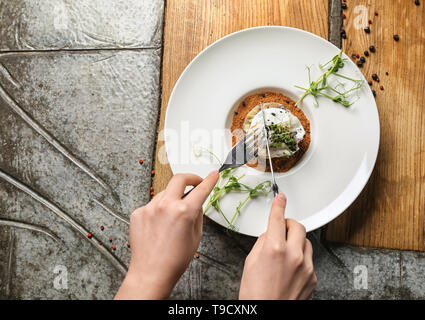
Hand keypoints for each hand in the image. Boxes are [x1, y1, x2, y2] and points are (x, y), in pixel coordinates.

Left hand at [115, 171, 218, 299]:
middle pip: (179, 179)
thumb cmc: (174, 260)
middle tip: (195, 182)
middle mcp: (165, 205)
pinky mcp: (138, 213)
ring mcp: (149, 208)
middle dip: (190, 178)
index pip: (201, 189)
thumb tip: (196, 202)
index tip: (213, 175)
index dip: (209, 180)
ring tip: (174, 215)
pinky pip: (152, 204)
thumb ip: (197, 214)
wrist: (151, 273)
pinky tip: (160, 225)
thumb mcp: (195, 236)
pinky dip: (158, 210)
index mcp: (184, 211)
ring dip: (173, 197)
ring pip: (164, 192)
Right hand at [239, 193, 316, 299]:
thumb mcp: (250, 262)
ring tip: (285, 251)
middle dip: (289, 224)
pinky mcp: (312, 278)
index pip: (278, 219)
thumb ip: (262, 244)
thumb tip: (269, 234)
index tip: (281, 199)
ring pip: (306, 242)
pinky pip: (309, 259)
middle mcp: (293, 256)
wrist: (266, 314)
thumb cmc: (255, 294)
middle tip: (282, 228)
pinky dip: (300, 259)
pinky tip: (290, 267)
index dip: (279, 205)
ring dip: (296, 241)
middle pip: (298, 226)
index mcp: (274, 249)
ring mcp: (305, 267)